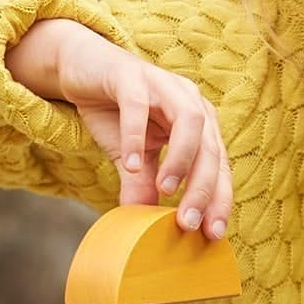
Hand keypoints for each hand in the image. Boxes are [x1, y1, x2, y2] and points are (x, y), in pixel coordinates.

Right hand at [19, 21, 233, 237]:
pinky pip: (138, 106)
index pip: (219, 165)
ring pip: (189, 121)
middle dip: (203, 188)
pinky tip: (131, 164)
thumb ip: (144, 184)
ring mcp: (163, 85)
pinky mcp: (131, 75)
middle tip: (188, 223)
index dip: (219, 199)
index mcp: (199, 122)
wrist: (83, 69)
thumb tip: (144, 221)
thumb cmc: (115, 112)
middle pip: (210, 147)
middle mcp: (189, 101)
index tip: (212, 233)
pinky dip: (136, 137)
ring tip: (166, 191)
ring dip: (181, 159)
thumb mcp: (132, 156)